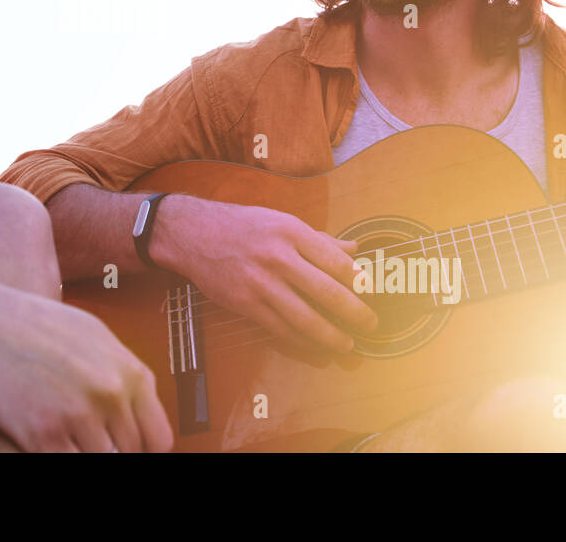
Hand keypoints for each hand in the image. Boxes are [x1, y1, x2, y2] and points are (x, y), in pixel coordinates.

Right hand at [0, 276, 173, 451]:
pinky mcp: (43, 434)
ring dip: (82, 451)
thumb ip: (123, 375)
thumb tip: (142, 413)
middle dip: (111, 451)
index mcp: (129, 372)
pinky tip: (46, 440)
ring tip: (64, 433)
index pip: (158, 438)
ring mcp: (77, 415)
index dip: (141, 448)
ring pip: (100, 461)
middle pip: (129, 454)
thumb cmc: (37, 326)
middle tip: (86, 436)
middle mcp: (110, 394)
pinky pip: (68, 465)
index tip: (123, 446)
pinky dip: (61, 455)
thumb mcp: (95, 337)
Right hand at [152, 194, 376, 357]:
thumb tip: (354, 249)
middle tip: (370, 323)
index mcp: (291, 231)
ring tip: (346, 343)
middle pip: (327, 292)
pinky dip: (301, 340)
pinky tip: (315, 344)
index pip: (336, 261)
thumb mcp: (282, 221)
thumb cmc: (242, 225)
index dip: (359, 281)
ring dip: (331, 335)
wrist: (193, 233)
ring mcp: (260, 282)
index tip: (372, 293)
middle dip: (354, 313)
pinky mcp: (244, 303)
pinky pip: (280, 328)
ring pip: (305, 317)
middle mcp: (277, 256)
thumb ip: (319, 239)